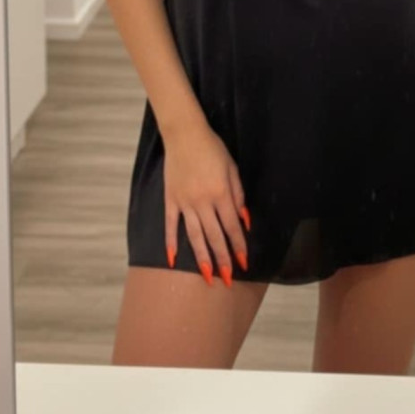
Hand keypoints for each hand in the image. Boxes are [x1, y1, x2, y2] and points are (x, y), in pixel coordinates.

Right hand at [163, 117, 250, 286]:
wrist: (184, 134)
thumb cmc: (212, 149)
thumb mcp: (232, 168)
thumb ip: (238, 195)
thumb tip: (244, 220)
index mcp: (220, 193)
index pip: (232, 227)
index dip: (239, 246)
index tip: (244, 264)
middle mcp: (202, 201)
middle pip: (214, 236)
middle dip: (222, 259)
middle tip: (227, 279)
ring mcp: (184, 202)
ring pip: (194, 236)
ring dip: (201, 257)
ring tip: (207, 276)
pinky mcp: (170, 199)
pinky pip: (170, 225)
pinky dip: (171, 243)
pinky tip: (173, 260)